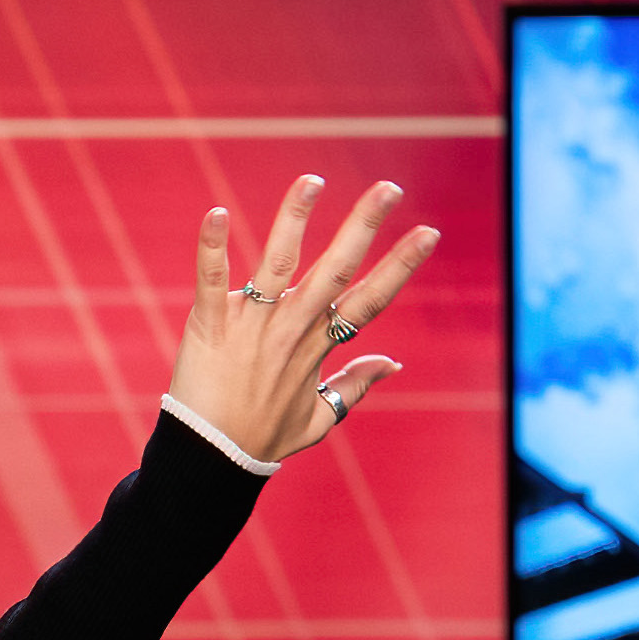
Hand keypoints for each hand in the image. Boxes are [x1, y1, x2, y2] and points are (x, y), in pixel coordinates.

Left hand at [170, 174, 438, 461]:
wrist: (210, 459)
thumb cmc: (262, 437)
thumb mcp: (319, 417)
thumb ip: (355, 385)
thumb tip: (394, 363)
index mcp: (318, 346)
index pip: (369, 299)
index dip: (400, 266)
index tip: (428, 232)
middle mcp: (291, 329)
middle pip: (335, 269)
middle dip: (364, 226)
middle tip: (389, 188)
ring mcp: (251, 325)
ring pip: (278, 262)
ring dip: (295, 217)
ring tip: (312, 180)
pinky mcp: (210, 324)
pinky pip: (210, 280)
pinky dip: (212, 246)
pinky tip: (217, 212)